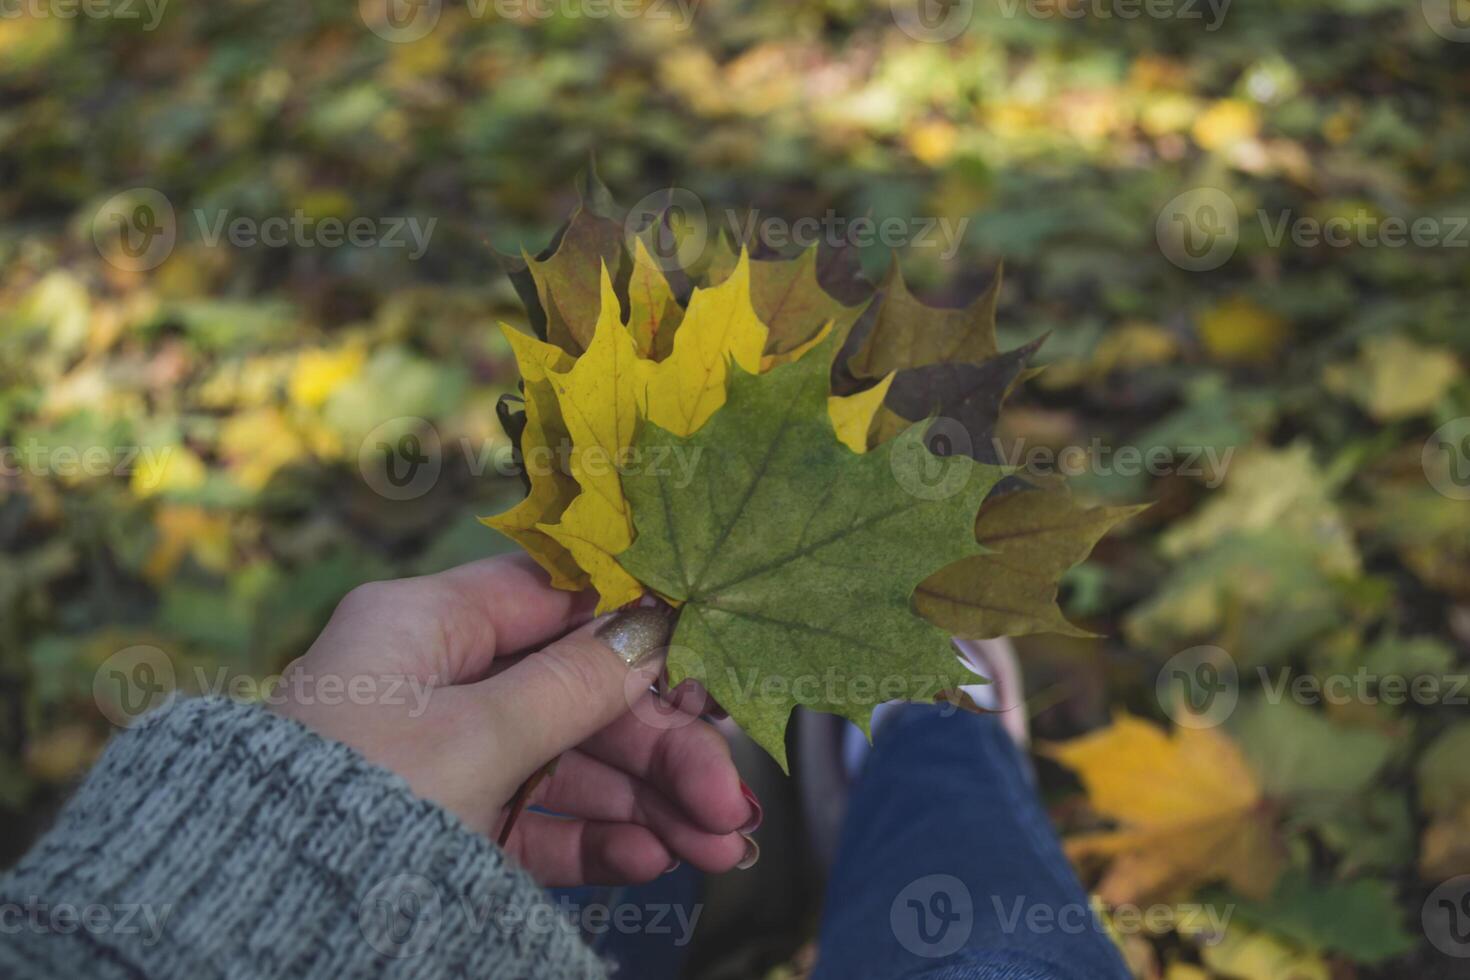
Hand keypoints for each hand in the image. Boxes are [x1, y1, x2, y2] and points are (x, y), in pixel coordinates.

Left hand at [268, 553, 759, 886]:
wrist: (261, 928)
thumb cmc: (359, 804)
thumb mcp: (477, 736)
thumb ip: (575, 682)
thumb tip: (651, 626)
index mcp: (422, 625)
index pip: (553, 600)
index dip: (633, 627)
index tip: (704, 660)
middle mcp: (436, 681)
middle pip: (576, 694)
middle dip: (661, 748)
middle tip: (729, 798)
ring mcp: (447, 757)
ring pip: (570, 764)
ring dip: (648, 803)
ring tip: (716, 845)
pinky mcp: (454, 826)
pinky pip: (541, 820)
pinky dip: (597, 840)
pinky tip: (652, 859)